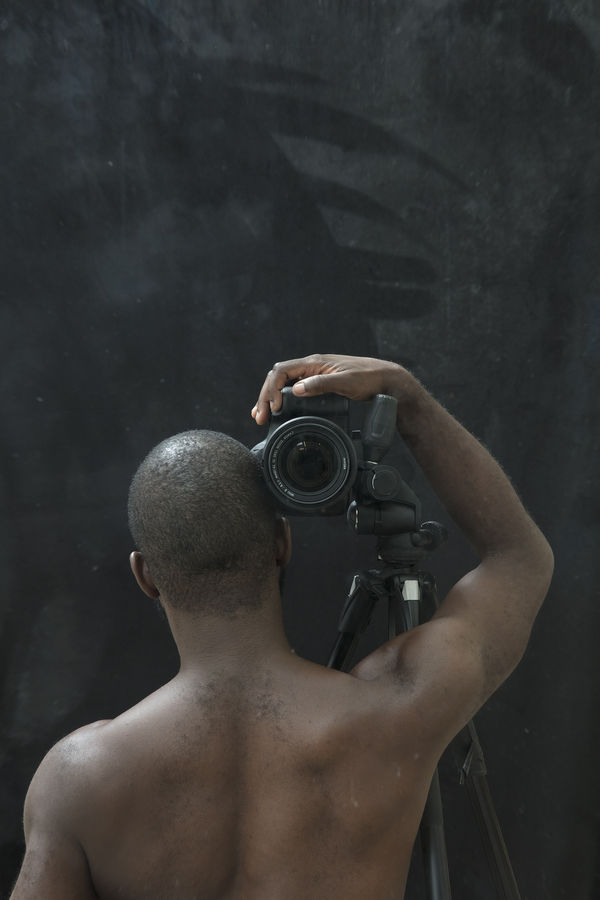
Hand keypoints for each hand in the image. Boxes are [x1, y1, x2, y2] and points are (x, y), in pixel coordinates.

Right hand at [251, 353, 409, 424]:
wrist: (385, 379)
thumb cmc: (368, 378)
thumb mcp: (345, 382)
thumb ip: (321, 384)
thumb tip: (297, 389)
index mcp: (314, 363)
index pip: (281, 371)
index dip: (272, 390)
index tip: (274, 408)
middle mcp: (311, 367)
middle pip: (277, 378)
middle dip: (265, 397)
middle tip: (260, 418)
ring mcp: (314, 375)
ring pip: (283, 384)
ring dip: (269, 399)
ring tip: (260, 416)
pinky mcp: (318, 383)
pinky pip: (293, 389)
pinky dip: (281, 399)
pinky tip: (276, 411)